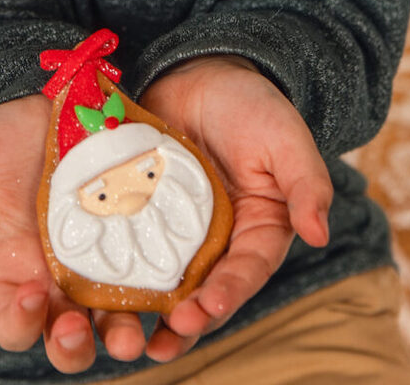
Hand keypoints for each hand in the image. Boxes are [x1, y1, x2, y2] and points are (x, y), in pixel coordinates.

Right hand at [0, 96, 148, 372]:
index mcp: (14, 272)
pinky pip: (153, 274)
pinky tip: (173, 292)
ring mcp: (101, 260)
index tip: (33, 292)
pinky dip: (162, 292)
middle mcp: (59, 279)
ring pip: (115, 320)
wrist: (52, 99)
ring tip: (134, 333)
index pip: (14, 323)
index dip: (21, 322)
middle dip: (75, 348)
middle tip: (82, 331)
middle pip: (67, 339)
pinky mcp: (139, 234)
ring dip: (124, 335)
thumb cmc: (1, 138)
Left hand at [139, 56, 331, 360]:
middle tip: (167, 334)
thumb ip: (306, 183)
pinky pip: (123, 244)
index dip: (228, 291)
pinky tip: (90, 289)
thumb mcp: (285, 138)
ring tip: (127, 336)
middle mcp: (214, 242)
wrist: (201, 72)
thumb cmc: (252, 106)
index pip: (245, 271)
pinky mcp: (137, 212)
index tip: (208, 306)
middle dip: (186, 320)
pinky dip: (110, 270)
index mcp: (255, 232)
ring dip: (144, 311)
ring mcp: (172, 230)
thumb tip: (319, 232)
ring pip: (160, 281)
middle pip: (201, 292)